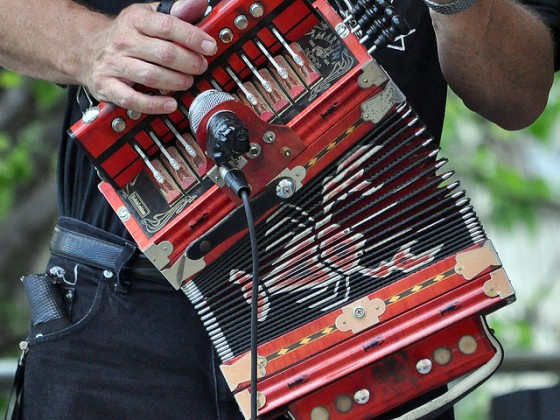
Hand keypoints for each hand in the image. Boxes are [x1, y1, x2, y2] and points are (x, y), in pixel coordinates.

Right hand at [79, 0, 215, 113]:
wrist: (85, 48)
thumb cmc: (126, 35)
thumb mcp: (148, 16)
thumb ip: (175, 12)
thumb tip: (199, 3)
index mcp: (135, 20)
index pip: (168, 26)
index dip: (193, 37)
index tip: (210, 47)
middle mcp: (123, 41)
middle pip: (163, 53)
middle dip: (188, 62)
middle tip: (200, 66)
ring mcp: (113, 64)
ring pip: (150, 76)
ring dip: (175, 82)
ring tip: (187, 82)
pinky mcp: (106, 85)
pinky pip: (132, 99)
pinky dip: (154, 104)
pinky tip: (170, 103)